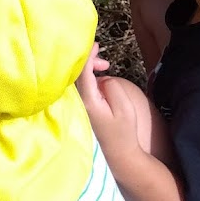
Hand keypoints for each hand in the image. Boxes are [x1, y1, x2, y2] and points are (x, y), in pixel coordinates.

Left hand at [75, 45, 146, 165]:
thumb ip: (112, 87)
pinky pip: (79, 88)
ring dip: (88, 71)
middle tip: (106, 62)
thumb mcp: (124, 107)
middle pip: (76, 75)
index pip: (81, 72)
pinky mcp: (81, 110)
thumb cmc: (123, 132)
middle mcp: (78, 103)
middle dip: (88, 63)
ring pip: (77, 81)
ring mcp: (78, 107)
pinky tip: (98, 79)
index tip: (96, 45)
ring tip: (105, 67)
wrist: (120, 155)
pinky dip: (87, 79)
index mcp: (87, 101)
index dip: (87, 56)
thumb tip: (100, 77)